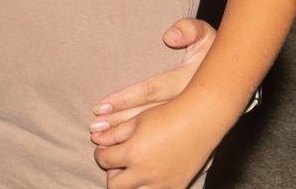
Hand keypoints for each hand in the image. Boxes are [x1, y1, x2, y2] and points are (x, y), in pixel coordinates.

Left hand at [90, 18, 214, 146]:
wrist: (237, 78)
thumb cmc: (215, 51)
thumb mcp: (207, 34)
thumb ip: (189, 29)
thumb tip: (170, 36)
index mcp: (188, 80)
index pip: (151, 91)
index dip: (125, 99)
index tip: (100, 106)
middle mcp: (187, 104)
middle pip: (148, 117)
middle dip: (119, 124)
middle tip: (95, 130)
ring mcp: (189, 120)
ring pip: (153, 132)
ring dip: (126, 137)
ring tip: (101, 140)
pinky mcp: (191, 132)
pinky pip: (162, 141)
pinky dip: (141, 145)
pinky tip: (123, 149)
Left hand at [94, 97, 216, 188]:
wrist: (200, 120)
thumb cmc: (166, 115)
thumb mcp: (137, 120)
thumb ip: (114, 132)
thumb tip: (94, 138)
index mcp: (132, 154)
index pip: (104, 161)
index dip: (100, 154)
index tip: (104, 150)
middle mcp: (146, 173)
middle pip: (115, 186)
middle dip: (111, 174)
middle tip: (117, 164)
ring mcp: (162, 183)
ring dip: (129, 185)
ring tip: (133, 171)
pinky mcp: (177, 187)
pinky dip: (147, 188)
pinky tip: (149, 177)